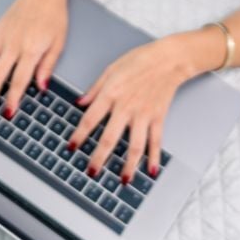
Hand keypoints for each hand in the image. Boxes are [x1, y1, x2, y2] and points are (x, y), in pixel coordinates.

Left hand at [67, 32, 198, 183]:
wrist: (168, 59)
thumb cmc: (140, 60)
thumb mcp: (111, 69)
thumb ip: (95, 89)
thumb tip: (80, 102)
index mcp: (111, 94)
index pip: (90, 120)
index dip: (79, 135)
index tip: (71, 148)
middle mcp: (126, 107)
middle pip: (109, 138)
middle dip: (99, 158)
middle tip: (91, 172)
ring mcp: (143, 115)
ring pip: (134, 146)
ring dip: (128, 165)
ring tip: (122, 180)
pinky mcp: (158, 117)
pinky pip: (155, 141)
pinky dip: (154, 157)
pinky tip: (151, 170)